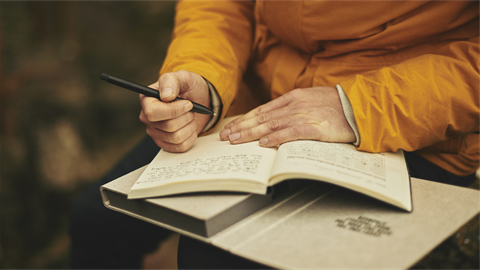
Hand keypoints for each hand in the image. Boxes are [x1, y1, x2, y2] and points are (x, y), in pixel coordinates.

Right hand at [139, 70, 210, 151]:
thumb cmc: (188, 87)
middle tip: (190, 108)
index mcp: (147, 100)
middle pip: (168, 126)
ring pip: (176, 137)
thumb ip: (172, 81)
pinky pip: (181, 147)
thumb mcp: (183, 77)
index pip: (152, 113)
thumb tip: (166, 96)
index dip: (173, 110)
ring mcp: (156, 132)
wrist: (199, 100)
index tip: (188, 103)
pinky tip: (190, 127)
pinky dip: (191, 137)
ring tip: (190, 117)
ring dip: (190, 126)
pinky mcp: (165, 143)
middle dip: (186, 117)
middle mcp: (148, 117)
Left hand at [219, 86, 354, 146]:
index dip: (245, 119)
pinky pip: (291, 133)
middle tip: (225, 136)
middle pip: (262, 117)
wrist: (360, 106)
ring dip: (251, 133)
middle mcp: (295, 105)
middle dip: (241, 127)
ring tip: (236, 140)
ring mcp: (304, 115)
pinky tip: (263, 143)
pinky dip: (275, 138)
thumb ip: (292, 108)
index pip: (262, 110)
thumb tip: (273, 120)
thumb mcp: (310, 100)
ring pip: (271, 125)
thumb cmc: (336, 106)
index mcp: (293, 98)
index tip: (231, 127)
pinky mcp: (315, 127)